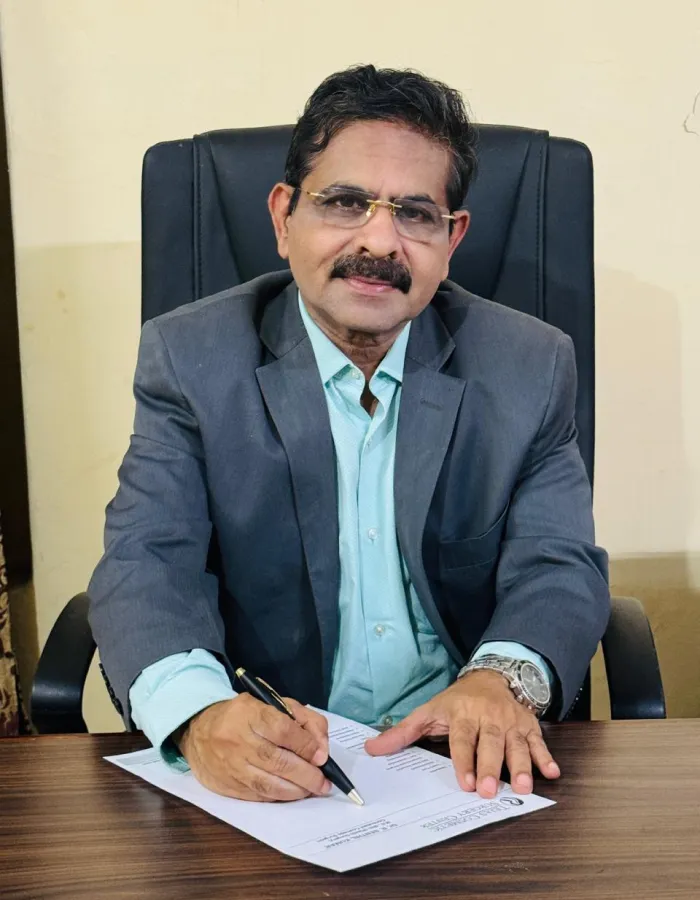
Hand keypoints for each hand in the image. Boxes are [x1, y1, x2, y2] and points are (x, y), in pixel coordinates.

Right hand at [178, 694, 330, 801]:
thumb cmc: (244, 715)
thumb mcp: (274, 703)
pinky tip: (291, 794)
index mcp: (250, 713)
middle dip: (306, 775)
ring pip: (268, 783)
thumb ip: (303, 719)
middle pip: (278, 761)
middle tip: (323, 783)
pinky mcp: (225, 785)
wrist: (199, 731)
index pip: (283, 730)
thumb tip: (321, 748)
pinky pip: (257, 795)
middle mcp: (238, 740)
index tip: (322, 757)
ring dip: (295, 791)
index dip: (306, 745)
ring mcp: (230, 765)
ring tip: (312, 790)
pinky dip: (278, 797)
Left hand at [364, 670, 559, 798]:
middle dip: (491, 767)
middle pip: (491, 744)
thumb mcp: (428, 712)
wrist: (490, 677)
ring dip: (521, 766)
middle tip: (491, 791)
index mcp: (463, 714)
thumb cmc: (456, 702)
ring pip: (517, 745)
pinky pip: (539, 742)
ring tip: (522, 787)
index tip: (466, 783)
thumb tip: (372, 748)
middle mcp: (489, 717)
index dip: (464, 760)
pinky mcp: (529, 725)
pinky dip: (546, 757)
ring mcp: (511, 721)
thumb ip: (402, 732)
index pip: (463, 739)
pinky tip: (551, 772)